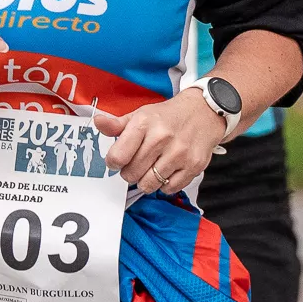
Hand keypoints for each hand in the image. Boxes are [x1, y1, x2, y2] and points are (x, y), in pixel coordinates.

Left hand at [89, 90, 226, 195]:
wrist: (204, 112)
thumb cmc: (168, 116)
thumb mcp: (141, 115)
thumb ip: (117, 124)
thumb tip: (98, 122)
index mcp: (144, 123)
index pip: (118, 156)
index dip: (114, 162)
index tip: (118, 160)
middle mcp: (162, 138)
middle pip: (131, 174)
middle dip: (130, 172)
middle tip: (136, 163)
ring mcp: (179, 153)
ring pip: (149, 184)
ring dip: (146, 180)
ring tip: (152, 167)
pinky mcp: (193, 165)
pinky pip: (169, 188)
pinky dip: (165, 184)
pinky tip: (167, 170)